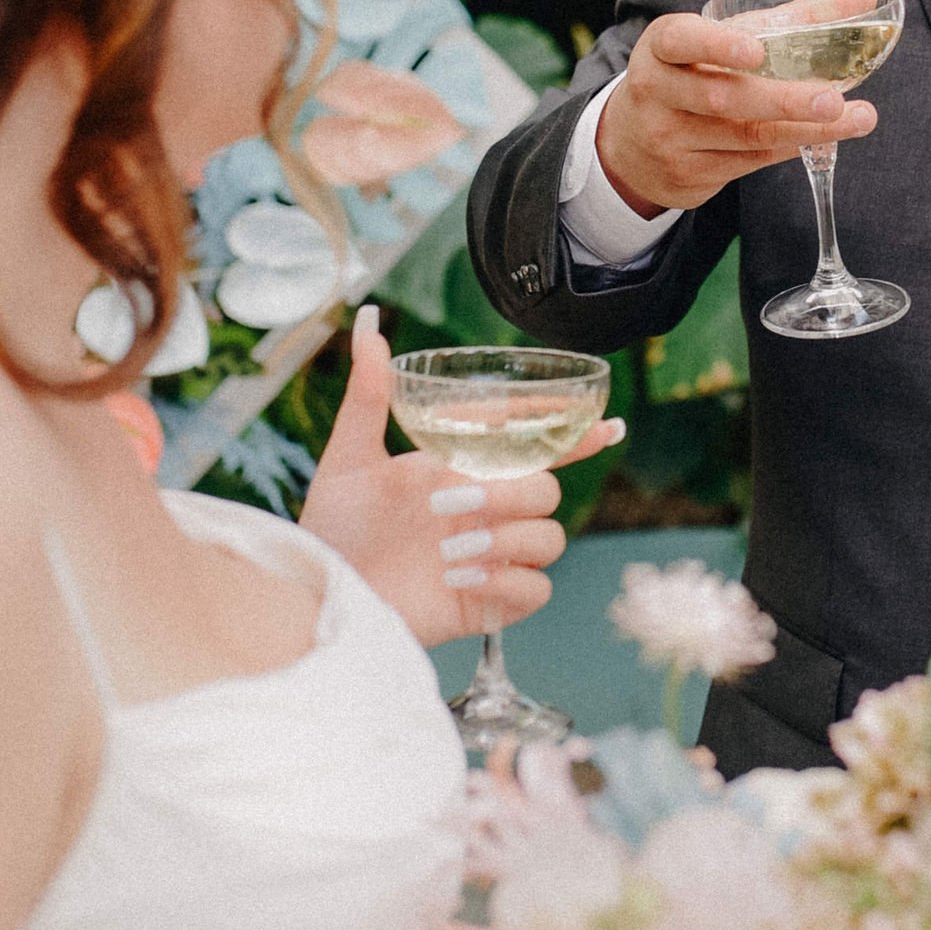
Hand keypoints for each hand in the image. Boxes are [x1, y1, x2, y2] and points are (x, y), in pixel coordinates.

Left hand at [299, 309, 623, 645]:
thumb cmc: (335, 527)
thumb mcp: (349, 457)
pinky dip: (504, 582)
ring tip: (448, 553)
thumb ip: (368, 396)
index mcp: (467, 471)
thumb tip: (368, 326)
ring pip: (550, 537)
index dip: (577, 434)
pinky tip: (458, 580)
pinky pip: (535, 588)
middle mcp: (487, 512)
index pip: (537, 447)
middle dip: (507, 494)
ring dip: (506, 539)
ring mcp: (492, 557)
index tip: (607, 424)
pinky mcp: (490, 603)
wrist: (323, 591)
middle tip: (446, 505)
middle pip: (546, 489)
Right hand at [596, 0, 881, 216]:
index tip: (755, 50)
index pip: (681, 41)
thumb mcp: (719, 38)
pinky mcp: (689, 174)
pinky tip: (824, 135)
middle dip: (784, 100)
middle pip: (724, 97)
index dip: (717, 45)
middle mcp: (658, 94)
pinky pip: (750, 161)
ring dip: (806, 128)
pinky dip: (791, 145)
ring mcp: (670, 139)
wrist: (629, 144)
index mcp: (661, 49)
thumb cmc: (690, 74)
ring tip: (857, 118)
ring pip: (746, 136)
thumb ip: (789, 17)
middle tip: (833, 98)